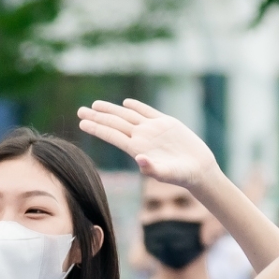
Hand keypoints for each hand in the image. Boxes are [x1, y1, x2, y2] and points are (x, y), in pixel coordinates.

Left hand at [76, 99, 217, 188]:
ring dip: (111, 110)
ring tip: (95, 105)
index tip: (81, 123)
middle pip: (115, 123)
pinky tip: (126, 103)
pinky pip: (147, 111)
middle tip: (80, 110)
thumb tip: (140, 159)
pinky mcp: (166, 123)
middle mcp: (142, 137)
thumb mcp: (167, 174)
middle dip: (97, 116)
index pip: (112, 135)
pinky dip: (136, 106)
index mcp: (137, 148)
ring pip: (128, 115)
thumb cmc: (181, 176)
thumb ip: (152, 168)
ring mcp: (153, 129)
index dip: (97, 128)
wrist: (198, 169)